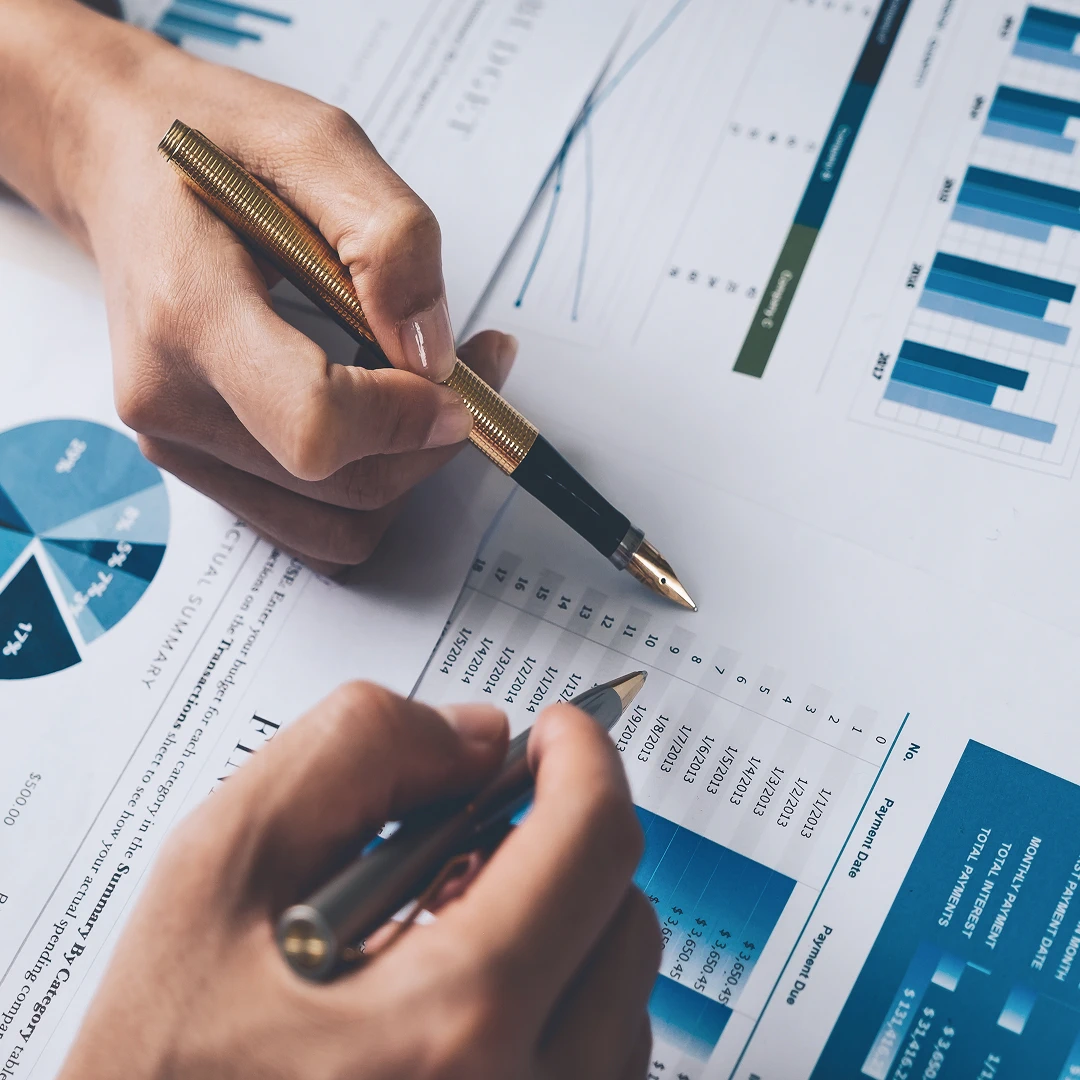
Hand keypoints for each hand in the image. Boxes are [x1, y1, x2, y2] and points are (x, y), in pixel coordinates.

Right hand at [0, 1, 516, 572]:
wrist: (120, 167)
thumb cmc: (212, 146)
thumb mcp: (315, 139)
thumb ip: (388, 238)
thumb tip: (432, 352)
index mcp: (187, 313)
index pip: (314, 424)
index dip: (405, 418)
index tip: (457, 380)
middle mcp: (170, 400)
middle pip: (341, 483)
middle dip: (432, 438)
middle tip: (476, 363)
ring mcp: (179, 444)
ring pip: (338, 522)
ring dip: (410, 469)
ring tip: (432, 387)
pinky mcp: (201, 465)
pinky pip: (314, 524)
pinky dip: (372, 485)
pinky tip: (387, 419)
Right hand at [58, 684, 660, 1078]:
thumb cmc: (165, 1064)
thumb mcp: (220, 867)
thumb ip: (355, 754)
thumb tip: (475, 737)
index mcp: (453, 1022)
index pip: (593, 842)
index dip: (581, 757)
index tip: (558, 732)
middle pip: (623, 914)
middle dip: (560, 844)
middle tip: (479, 835)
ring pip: (619, 992)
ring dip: (556, 925)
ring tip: (442, 932)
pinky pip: (598, 1059)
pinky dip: (554, 999)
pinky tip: (459, 1000)